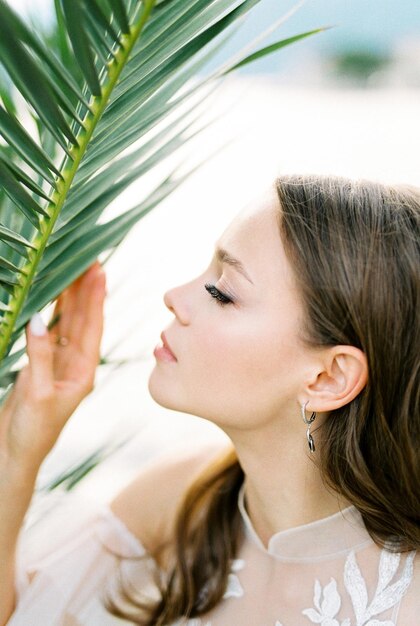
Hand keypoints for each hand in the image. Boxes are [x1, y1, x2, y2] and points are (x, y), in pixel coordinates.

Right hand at [0, 261, 105, 473]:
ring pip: (66, 323)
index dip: (95, 297)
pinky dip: (50, 313)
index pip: (92, 326)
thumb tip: (38, 319)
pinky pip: (49, 332)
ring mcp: (59, 362)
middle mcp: (76, 363)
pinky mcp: (42, 364)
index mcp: (83, 371)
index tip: (99, 270)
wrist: (16, 452)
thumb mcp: (37, 393)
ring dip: (70, 297)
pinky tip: (51, 295)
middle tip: (89, 259)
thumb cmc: (33, 430)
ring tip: (73, 268)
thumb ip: (39, 356)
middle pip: (82, 319)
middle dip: (85, 290)